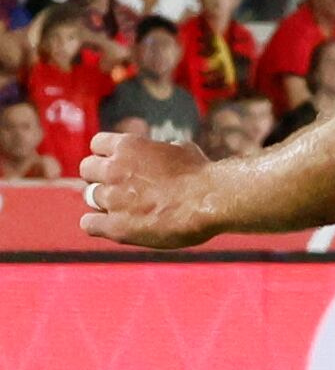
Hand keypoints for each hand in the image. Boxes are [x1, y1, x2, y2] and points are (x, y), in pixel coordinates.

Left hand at [78, 125, 222, 248]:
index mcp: (128, 146)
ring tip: (127, 208)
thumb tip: (164, 150)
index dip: (108, 154)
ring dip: (104, 201)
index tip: (120, 163)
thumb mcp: (182, 149)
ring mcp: (112, 198)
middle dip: (100, 176)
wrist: (212, 201)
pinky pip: (88, 224)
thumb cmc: (203, 175)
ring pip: (89, 196)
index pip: (97, 144)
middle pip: (87, 169)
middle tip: (121, 186)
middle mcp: (113, 169)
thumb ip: (161, 150)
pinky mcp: (115, 226)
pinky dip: (98, 224)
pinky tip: (115, 225)